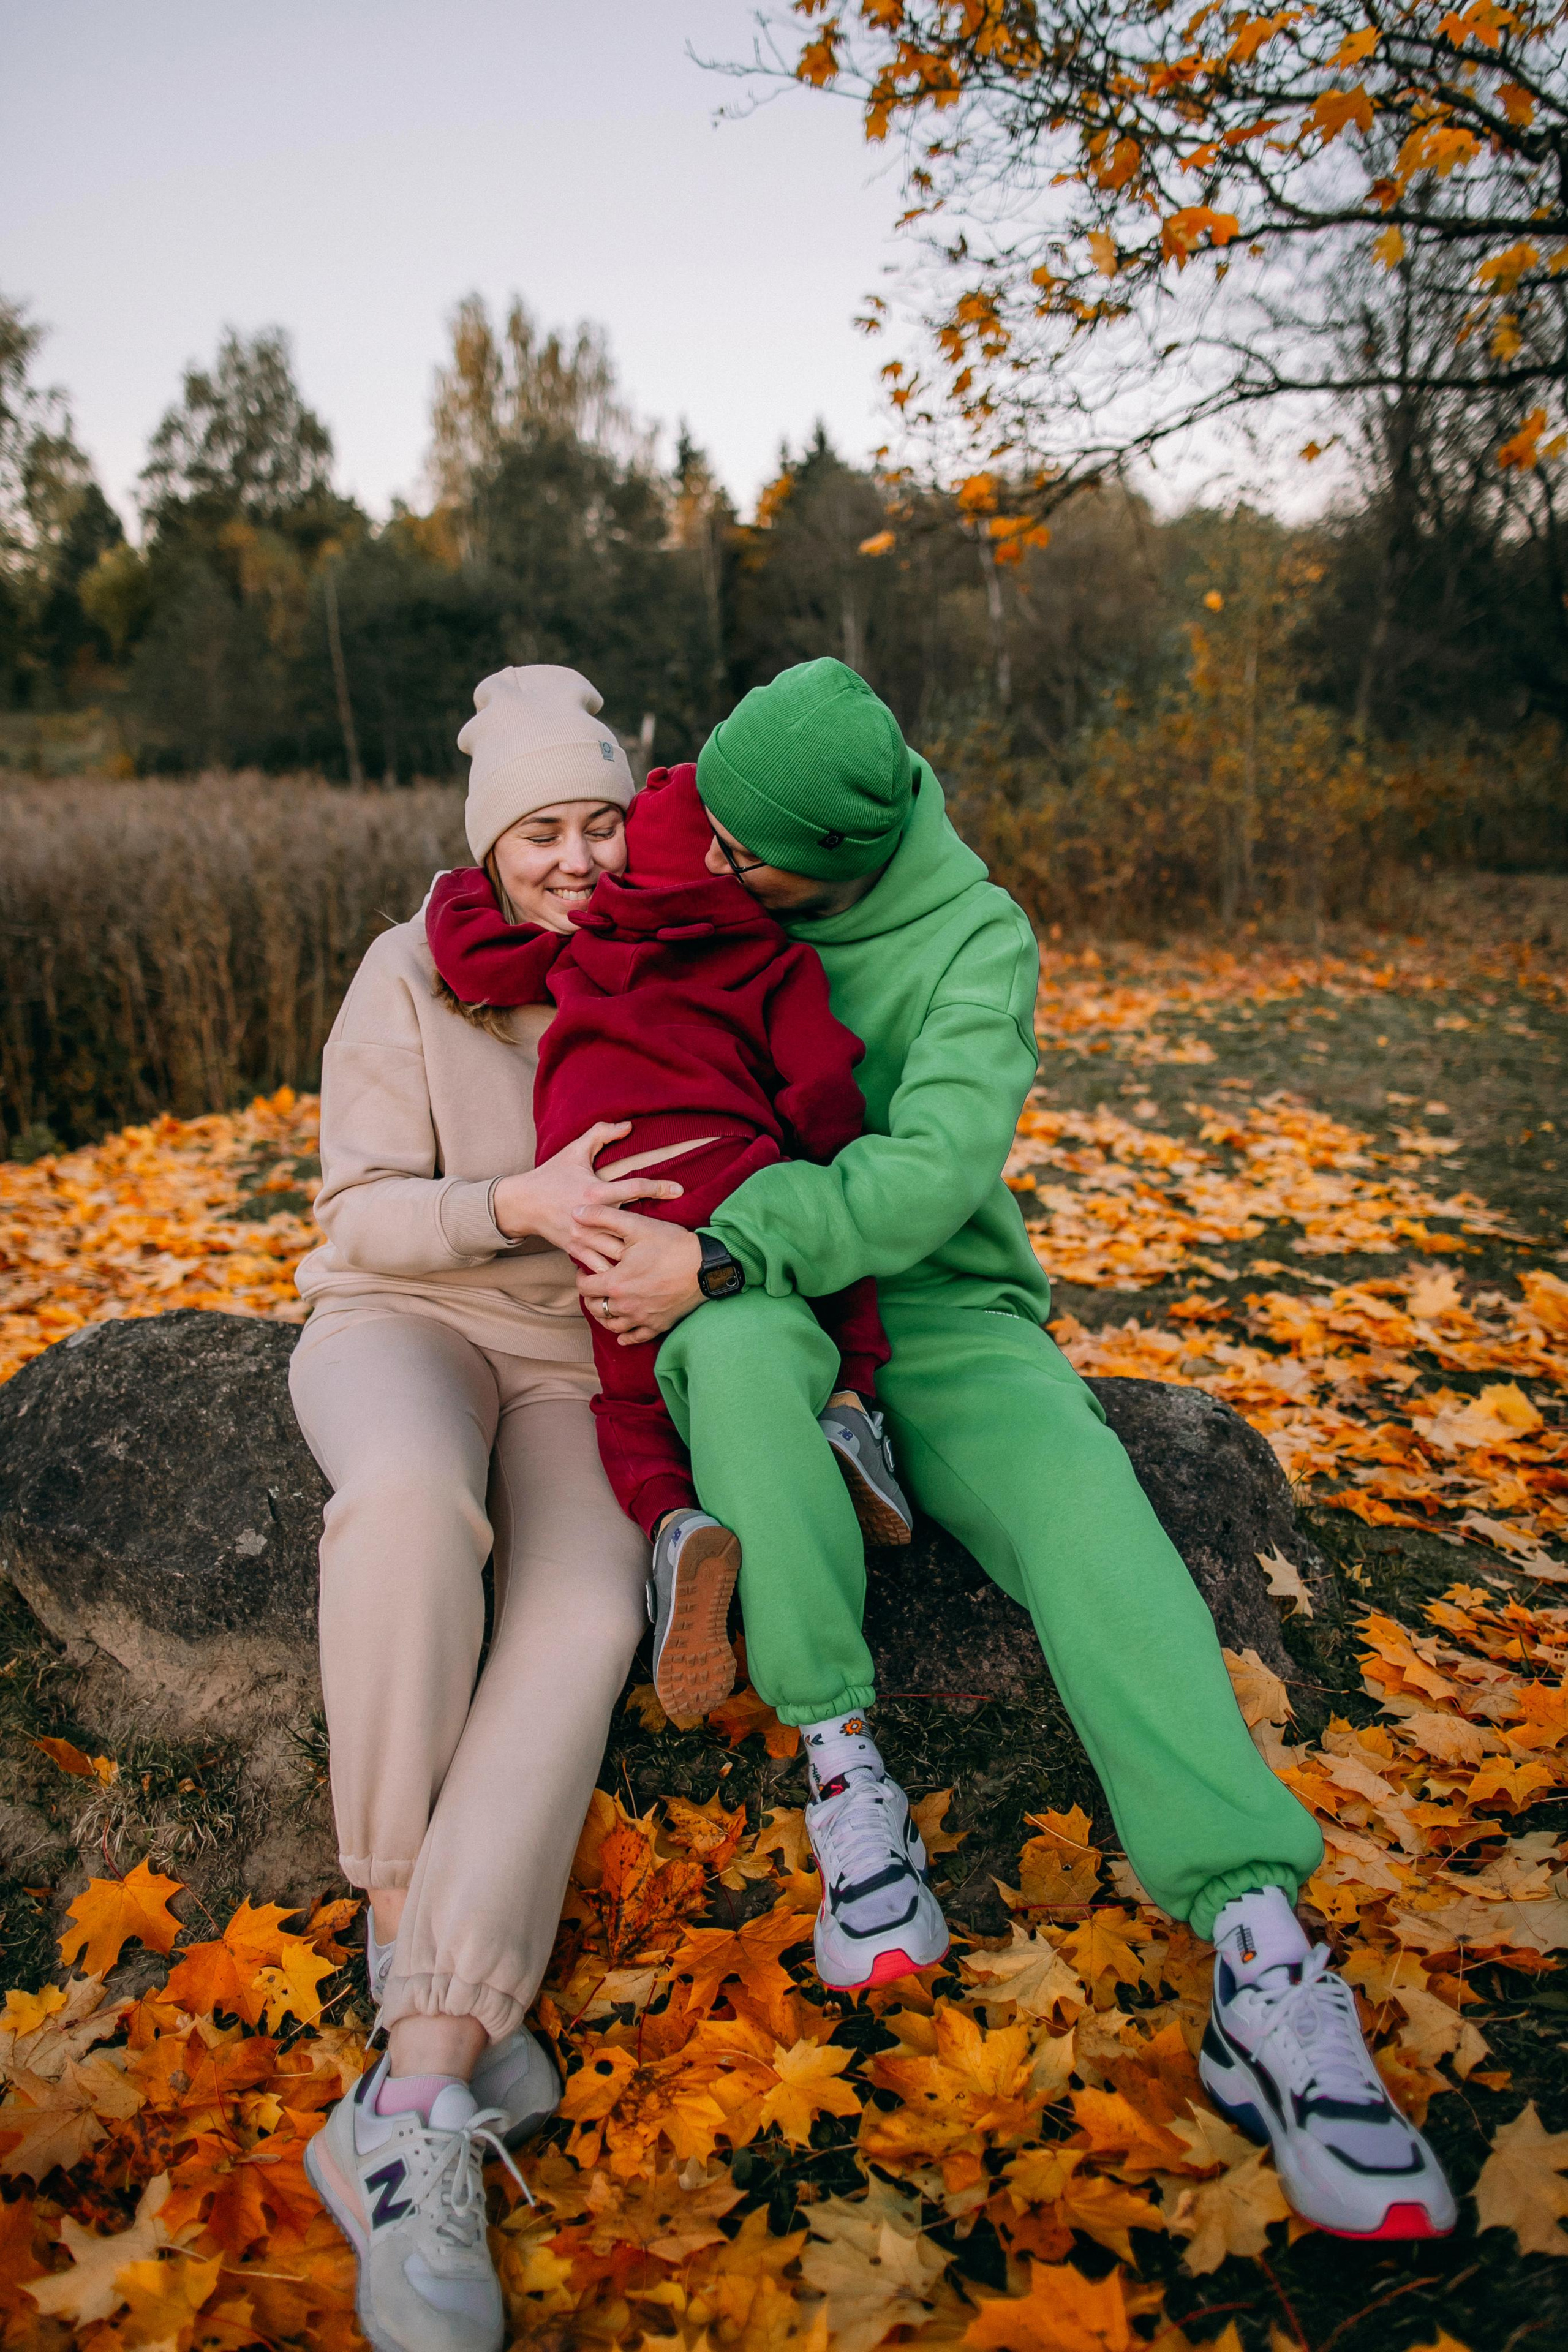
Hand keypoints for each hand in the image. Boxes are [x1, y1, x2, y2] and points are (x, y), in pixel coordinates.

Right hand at [493, 1124, 682, 1254]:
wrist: (521, 1204)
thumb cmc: (551, 1175)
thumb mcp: (574, 1150)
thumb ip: (600, 1134)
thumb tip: (628, 1125)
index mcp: (593, 1191)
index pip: (633, 1188)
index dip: (658, 1187)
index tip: (679, 1189)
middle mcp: (590, 1216)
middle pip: (630, 1228)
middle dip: (652, 1233)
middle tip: (676, 1234)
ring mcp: (583, 1237)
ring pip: (617, 1254)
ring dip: (637, 1257)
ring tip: (660, 1256)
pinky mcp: (576, 1251)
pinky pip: (600, 1268)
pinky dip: (616, 1272)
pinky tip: (633, 1272)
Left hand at [574, 1209, 704, 1344]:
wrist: (706, 1266)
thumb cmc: (672, 1245)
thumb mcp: (636, 1225)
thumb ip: (603, 1216)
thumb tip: (576, 1211)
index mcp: (616, 1283)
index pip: (585, 1287)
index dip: (581, 1277)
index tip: (585, 1270)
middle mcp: (625, 1305)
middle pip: (596, 1308)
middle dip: (591, 1297)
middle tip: (595, 1286)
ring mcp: (642, 1318)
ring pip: (612, 1325)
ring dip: (605, 1315)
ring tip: (606, 1304)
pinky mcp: (658, 1325)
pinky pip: (635, 1337)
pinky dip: (625, 1336)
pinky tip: (623, 1333)